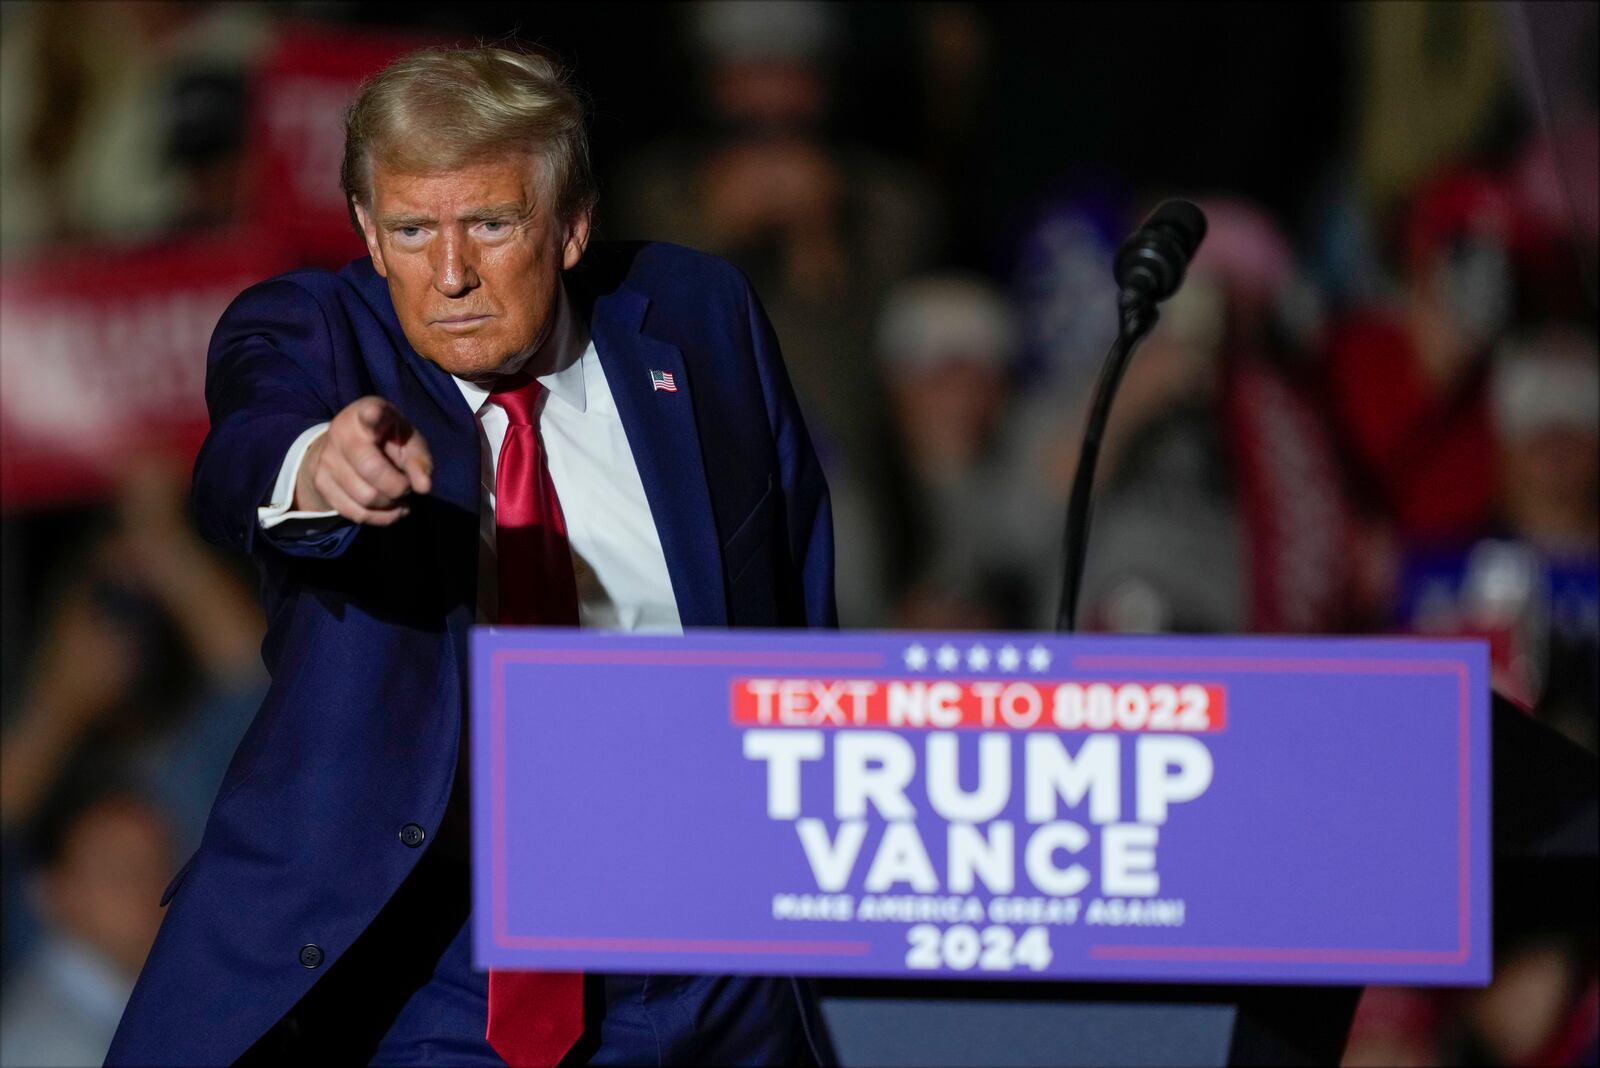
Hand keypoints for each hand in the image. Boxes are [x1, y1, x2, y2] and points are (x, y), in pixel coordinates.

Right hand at [295, 397, 432, 524]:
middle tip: (405, 485)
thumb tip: (423, 487)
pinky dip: (380, 517)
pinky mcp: (320, 483)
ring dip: (390, 503)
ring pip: (366, 497)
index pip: (369, 415)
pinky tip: (391, 509)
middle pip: (372, 470)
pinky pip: (356, 513)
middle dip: (398, 486)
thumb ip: (419, 461)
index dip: (373, 416)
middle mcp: (341, 433)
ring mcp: (326, 459)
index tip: (374, 413)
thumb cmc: (387, 440)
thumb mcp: (408, 441)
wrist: (344, 448)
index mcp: (366, 414)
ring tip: (397, 495)